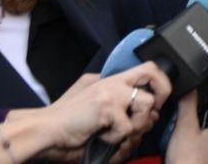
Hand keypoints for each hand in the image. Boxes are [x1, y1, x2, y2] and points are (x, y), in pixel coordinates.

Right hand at [47, 62, 170, 149]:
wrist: (46, 130)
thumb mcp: (97, 104)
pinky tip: (102, 136)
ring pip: (146, 105)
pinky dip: (116, 138)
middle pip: (153, 72)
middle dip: (161, 93)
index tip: (157, 102)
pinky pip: (128, 127)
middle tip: (151, 112)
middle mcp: (114, 82)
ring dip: (137, 126)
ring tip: (117, 132)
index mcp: (112, 80)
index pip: (147, 68)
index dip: (160, 82)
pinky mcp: (107, 107)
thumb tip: (150, 109)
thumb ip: (121, 103)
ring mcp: (111, 92)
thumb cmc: (71, 123)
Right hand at [165, 91, 207, 163]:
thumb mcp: (184, 127)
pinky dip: (200, 151)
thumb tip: (191, 88)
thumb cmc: (187, 157)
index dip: (199, 106)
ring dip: (198, 138)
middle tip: (181, 127)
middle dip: (197, 123)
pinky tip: (187, 154)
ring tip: (182, 142)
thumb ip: (188, 105)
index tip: (186, 109)